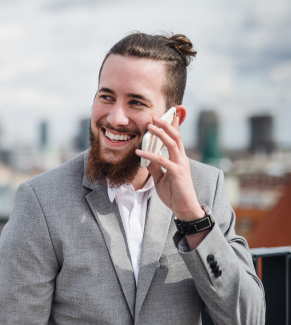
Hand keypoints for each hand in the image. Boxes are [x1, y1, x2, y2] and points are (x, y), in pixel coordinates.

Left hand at [135, 115, 207, 248]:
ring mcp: (181, 165)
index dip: (173, 126)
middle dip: (166, 124)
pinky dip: (150, 154)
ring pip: (172, 143)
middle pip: (176, 136)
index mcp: (179, 159)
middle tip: (154, 116)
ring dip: (160, 133)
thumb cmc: (174, 194)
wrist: (184, 209)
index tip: (168, 114)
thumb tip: (146, 158)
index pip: (176, 139)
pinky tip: (139, 152)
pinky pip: (162, 160)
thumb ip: (155, 167)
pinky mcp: (178, 173)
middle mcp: (182, 159)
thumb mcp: (160, 179)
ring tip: (149, 126)